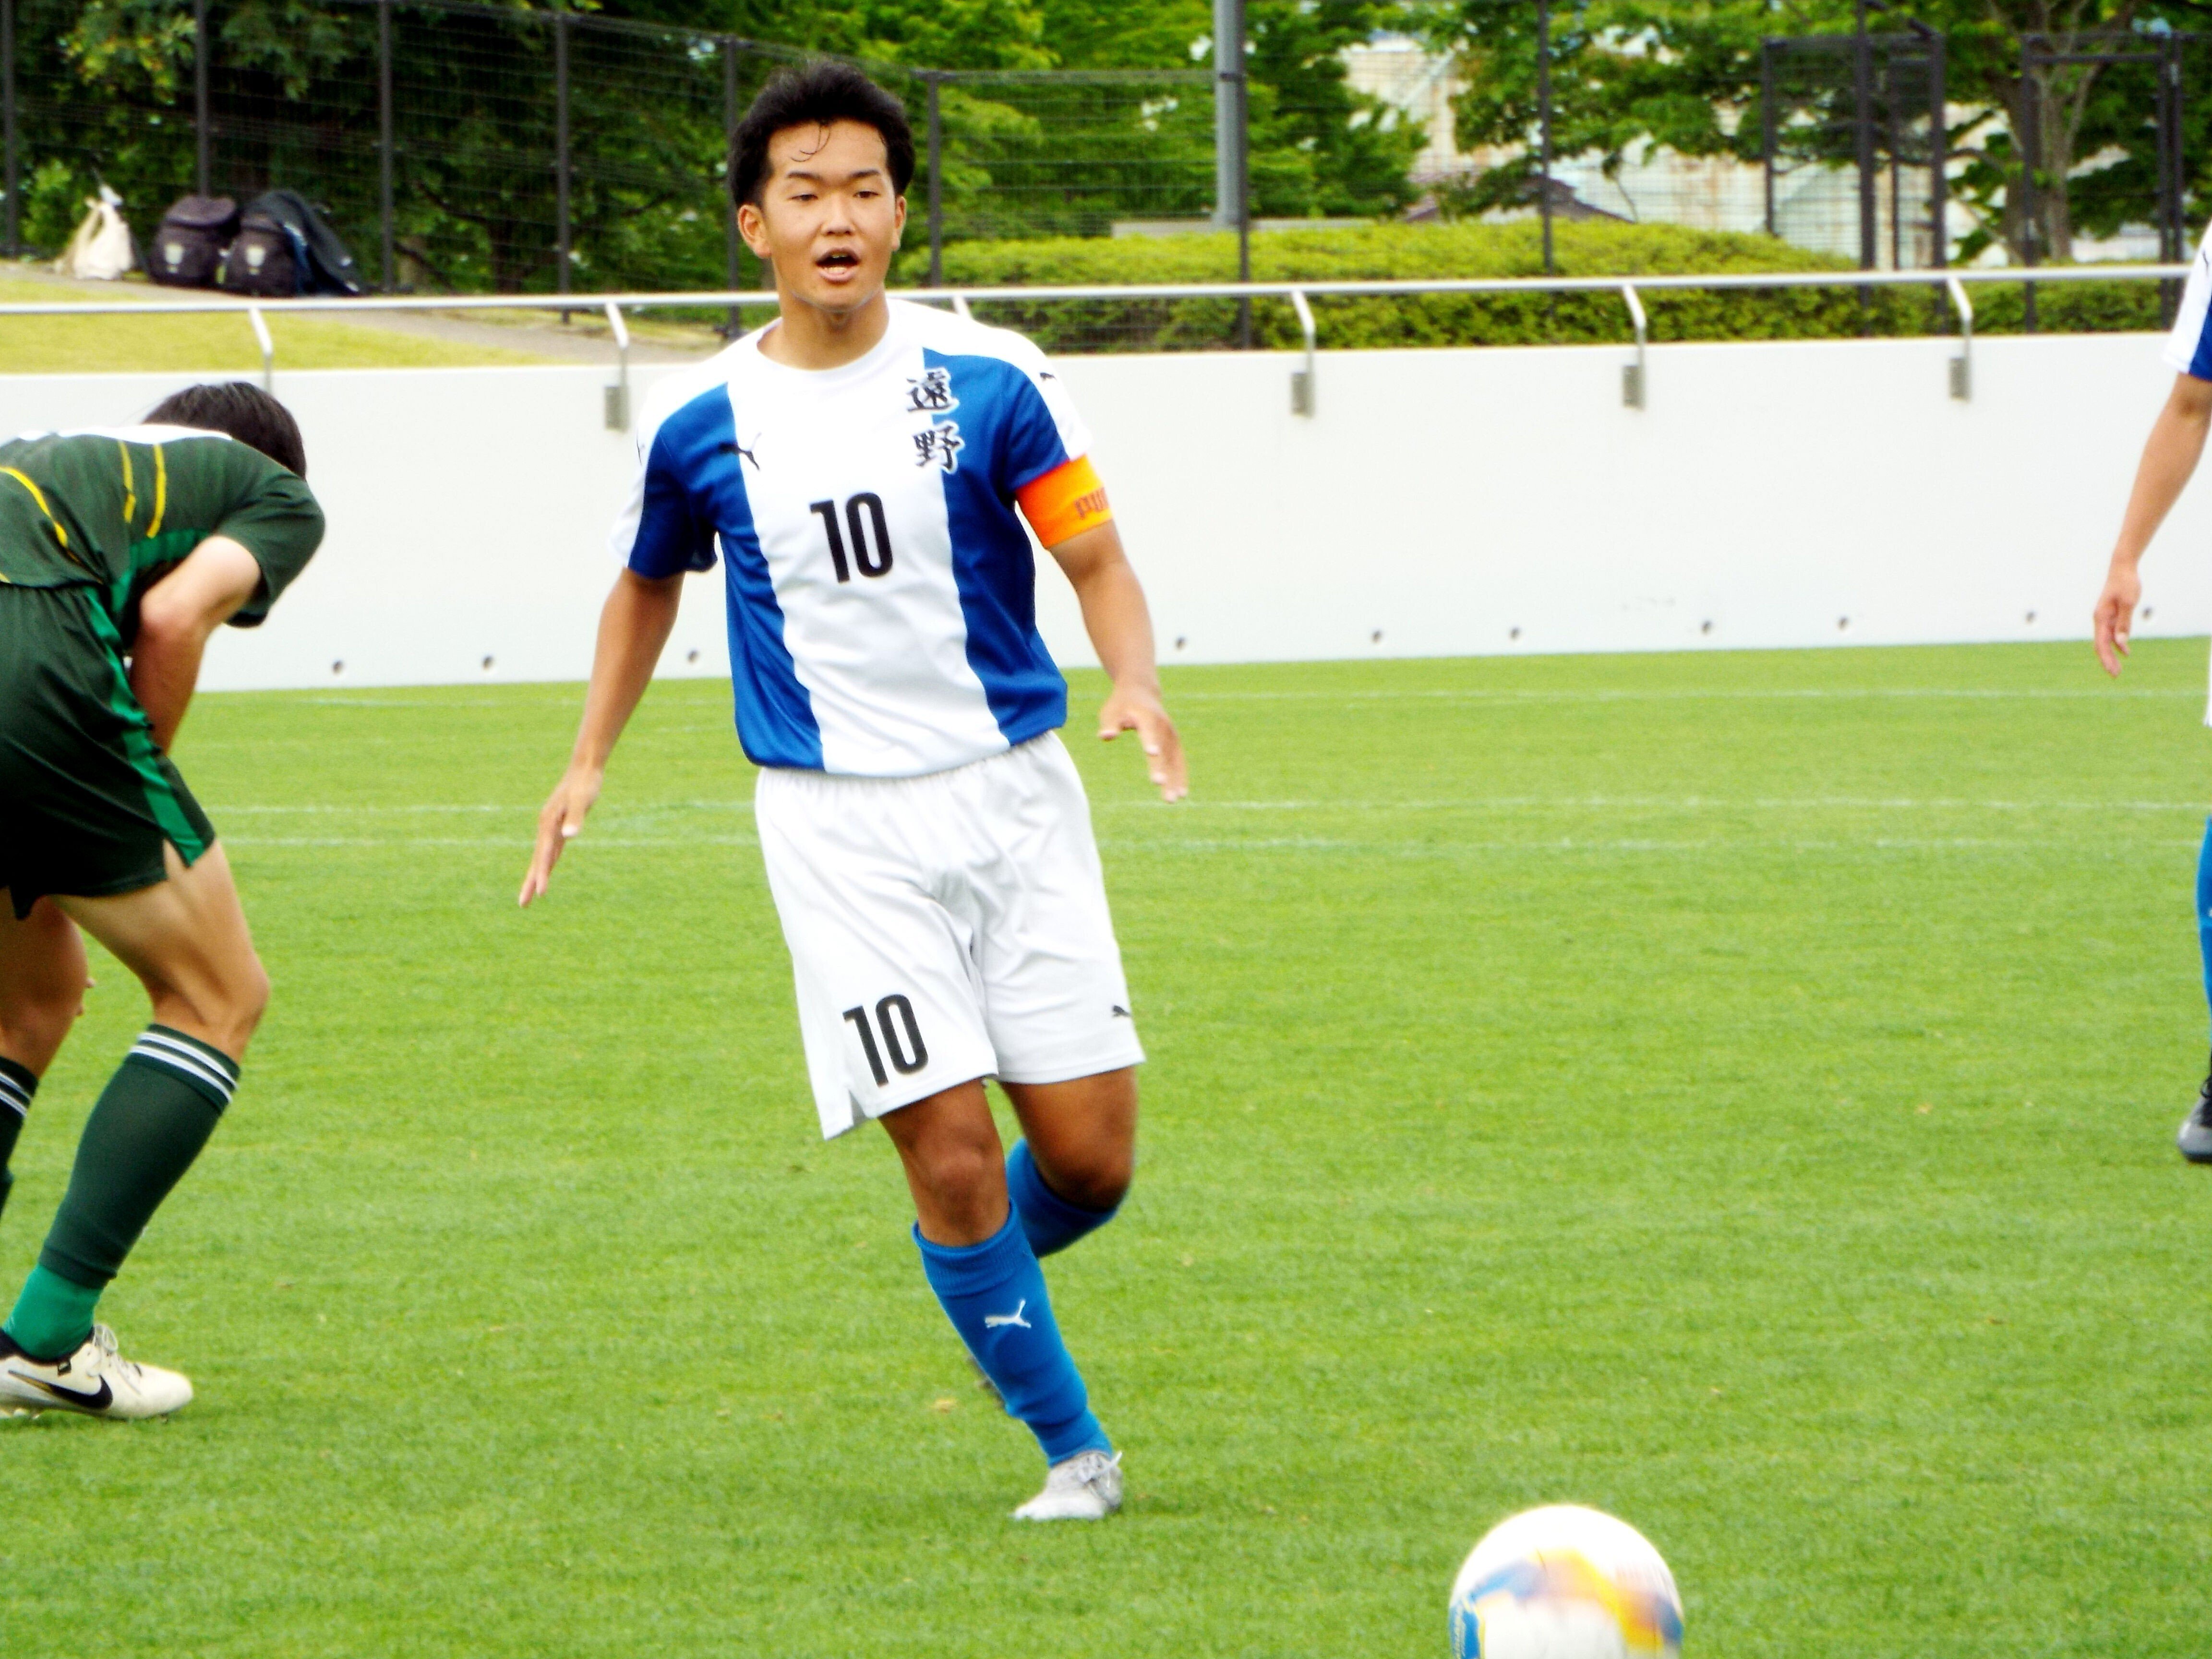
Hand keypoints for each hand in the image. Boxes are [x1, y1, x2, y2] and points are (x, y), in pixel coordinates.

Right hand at [518, 763, 603, 906]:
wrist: (585, 767)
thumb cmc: (585, 784)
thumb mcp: (582, 801)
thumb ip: (575, 818)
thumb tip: (568, 836)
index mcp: (548, 824)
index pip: (544, 855)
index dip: (542, 875)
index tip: (540, 894)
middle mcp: (546, 827)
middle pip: (537, 860)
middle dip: (531, 882)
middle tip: (523, 904)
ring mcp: (551, 826)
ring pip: (542, 856)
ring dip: (538, 874)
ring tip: (532, 893)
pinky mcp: (559, 824)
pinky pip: (551, 848)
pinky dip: (548, 861)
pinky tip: (548, 869)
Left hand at [1098, 682, 1185, 801]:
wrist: (1141, 691)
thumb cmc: (1121, 704)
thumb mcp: (1111, 710)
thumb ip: (1110, 724)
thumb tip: (1105, 736)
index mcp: (1147, 716)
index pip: (1150, 730)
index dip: (1151, 741)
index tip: (1152, 754)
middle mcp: (1163, 726)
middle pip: (1164, 749)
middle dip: (1162, 767)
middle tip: (1159, 785)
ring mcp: (1171, 734)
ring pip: (1174, 758)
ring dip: (1174, 778)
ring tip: (1172, 799)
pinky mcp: (1174, 742)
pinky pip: (1179, 761)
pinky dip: (1181, 776)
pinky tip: (1181, 793)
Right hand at [2093, 561, 2141, 676]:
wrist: (2122, 568)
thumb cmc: (2125, 584)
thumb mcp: (2128, 603)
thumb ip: (2124, 623)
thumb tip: (2121, 643)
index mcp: (2101, 618)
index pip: (2101, 643)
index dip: (2106, 659)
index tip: (2112, 671)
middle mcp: (2100, 620)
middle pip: (2101, 645)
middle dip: (2107, 661)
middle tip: (2115, 675)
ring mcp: (2105, 618)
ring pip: (2106, 641)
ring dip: (2112, 655)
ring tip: (2118, 669)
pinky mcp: (2112, 616)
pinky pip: (2112, 634)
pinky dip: (2118, 644)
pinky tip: (2126, 652)